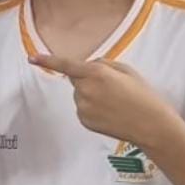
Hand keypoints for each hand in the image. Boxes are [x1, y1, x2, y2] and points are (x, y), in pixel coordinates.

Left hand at [29, 54, 174, 146]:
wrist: (152, 126)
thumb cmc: (143, 95)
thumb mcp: (126, 70)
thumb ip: (102, 64)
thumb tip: (88, 66)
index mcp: (96, 73)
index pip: (66, 65)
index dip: (48, 60)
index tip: (32, 58)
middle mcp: (85, 90)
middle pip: (76, 79)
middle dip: (88, 80)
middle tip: (113, 88)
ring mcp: (83, 107)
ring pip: (80, 95)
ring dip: (91, 95)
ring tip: (115, 103)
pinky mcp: (84, 121)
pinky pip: (83, 109)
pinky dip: (92, 109)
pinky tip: (110, 114)